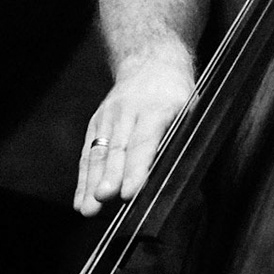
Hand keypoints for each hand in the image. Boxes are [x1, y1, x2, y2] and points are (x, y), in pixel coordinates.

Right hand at [73, 53, 194, 216]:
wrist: (151, 63)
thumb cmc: (177, 95)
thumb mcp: (191, 110)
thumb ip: (185, 141)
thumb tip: (187, 184)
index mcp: (158, 108)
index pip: (145, 141)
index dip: (136, 168)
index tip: (129, 193)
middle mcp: (129, 111)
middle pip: (118, 149)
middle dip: (110, 177)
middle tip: (104, 200)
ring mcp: (109, 116)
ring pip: (100, 152)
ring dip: (92, 183)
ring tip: (88, 210)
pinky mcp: (97, 123)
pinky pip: (89, 154)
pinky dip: (84, 179)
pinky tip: (82, 201)